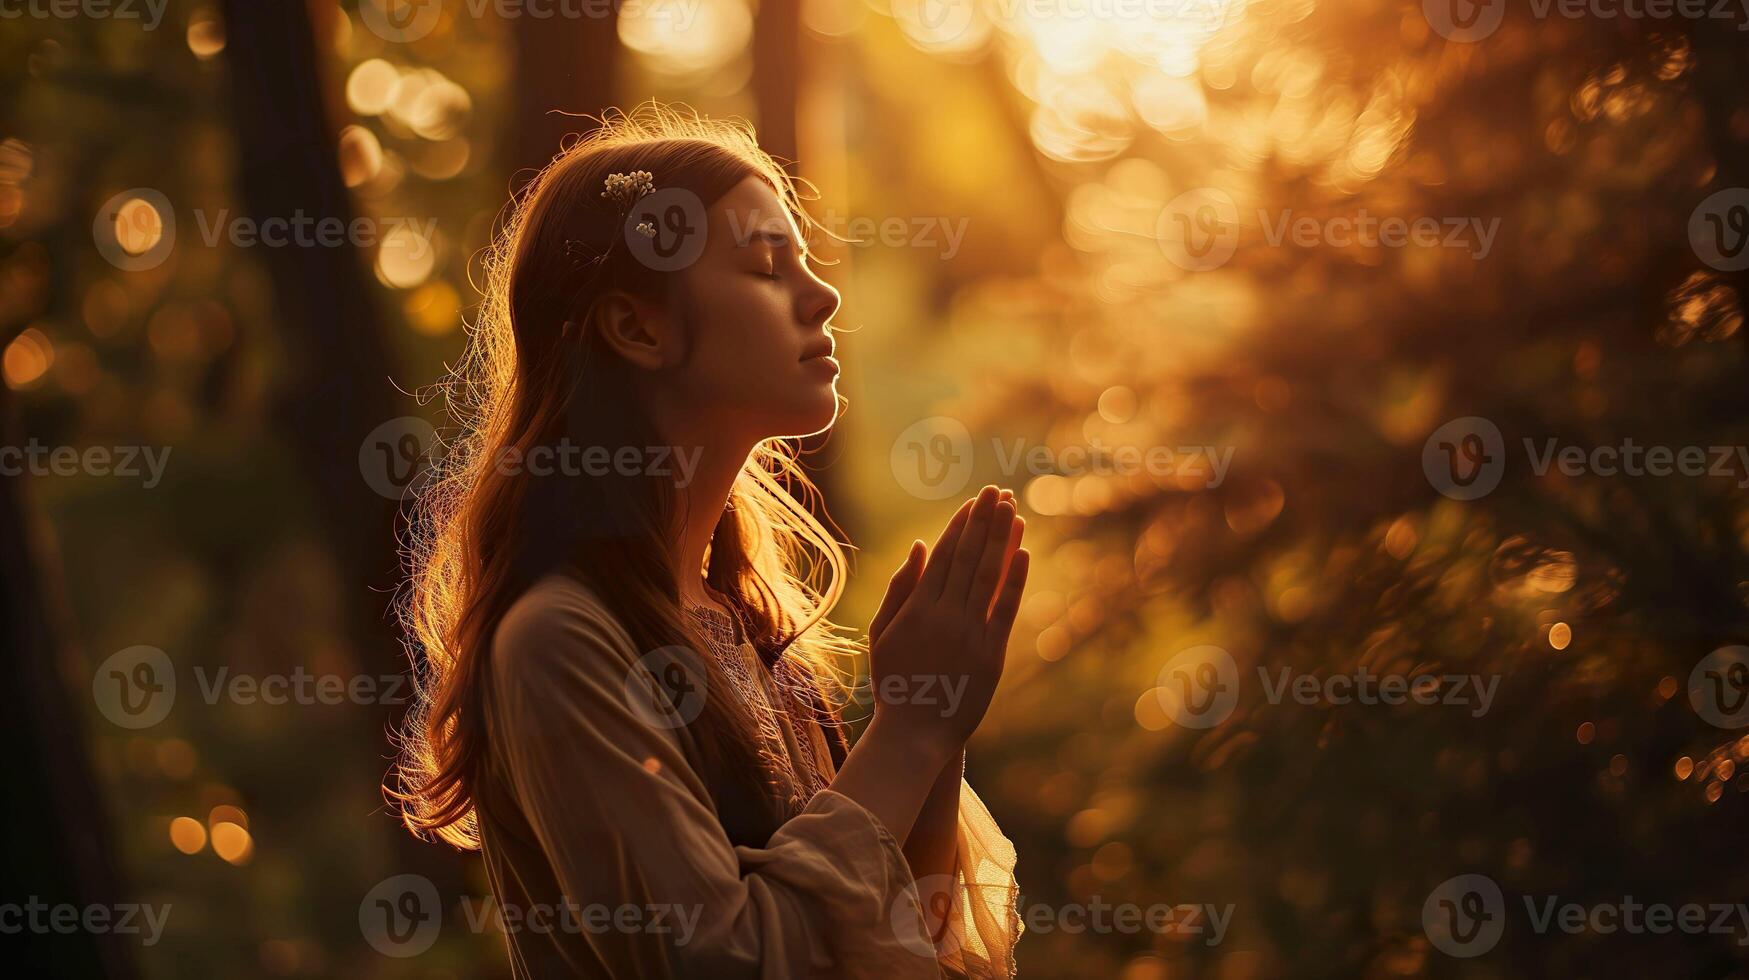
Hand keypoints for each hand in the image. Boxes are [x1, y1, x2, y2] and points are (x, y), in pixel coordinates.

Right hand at [866, 485, 1030, 749]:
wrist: (915, 731)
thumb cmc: (895, 683)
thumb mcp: (882, 633)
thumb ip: (899, 588)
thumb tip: (921, 546)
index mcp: (917, 607)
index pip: (944, 555)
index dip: (961, 525)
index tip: (974, 501)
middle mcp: (945, 614)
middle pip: (969, 556)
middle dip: (985, 520)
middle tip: (998, 491)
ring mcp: (970, 632)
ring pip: (989, 574)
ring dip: (1002, 539)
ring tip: (1013, 509)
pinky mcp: (992, 652)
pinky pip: (1006, 608)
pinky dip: (1014, 578)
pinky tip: (1023, 552)